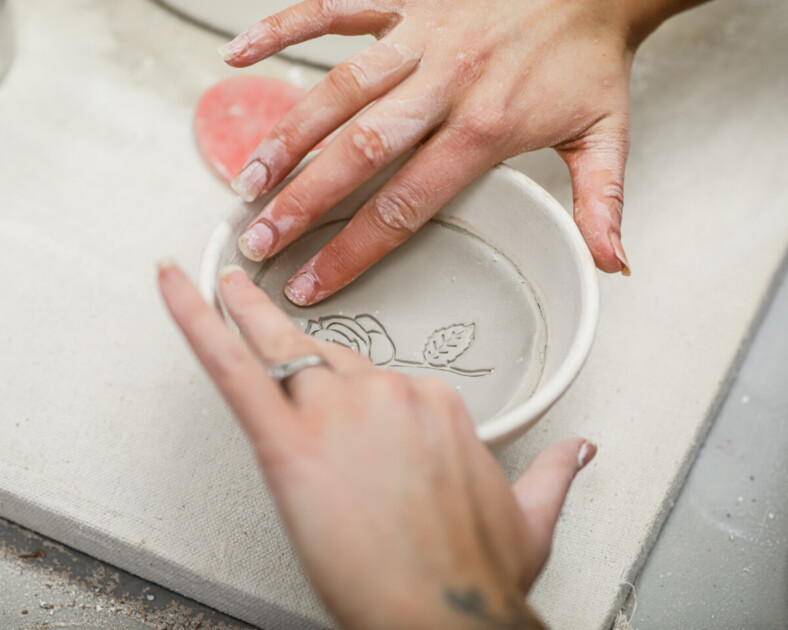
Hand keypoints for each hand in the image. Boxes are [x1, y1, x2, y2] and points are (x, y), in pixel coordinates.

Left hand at [158, 261, 596, 628]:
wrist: (445, 616)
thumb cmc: (476, 575)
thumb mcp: (533, 517)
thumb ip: (555, 472)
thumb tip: (577, 452)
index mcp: (433, 405)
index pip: (382, 379)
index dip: (354, 395)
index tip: (342, 402)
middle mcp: (386, 396)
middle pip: (325, 351)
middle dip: (284, 329)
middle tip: (250, 290)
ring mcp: (336, 412)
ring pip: (279, 347)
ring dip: (240, 311)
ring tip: (221, 282)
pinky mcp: (288, 444)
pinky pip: (233, 368)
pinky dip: (197, 320)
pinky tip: (176, 288)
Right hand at [216, 0, 654, 304]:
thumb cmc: (589, 55)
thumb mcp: (606, 134)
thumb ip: (601, 203)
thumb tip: (611, 265)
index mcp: (485, 127)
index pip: (405, 205)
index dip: (354, 250)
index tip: (313, 282)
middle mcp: (443, 84)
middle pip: (358, 152)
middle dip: (303, 203)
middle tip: (259, 240)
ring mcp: (418, 37)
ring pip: (337, 87)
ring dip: (286, 134)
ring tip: (247, 180)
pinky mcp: (405, 0)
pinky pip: (334, 8)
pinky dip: (284, 26)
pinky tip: (241, 54)